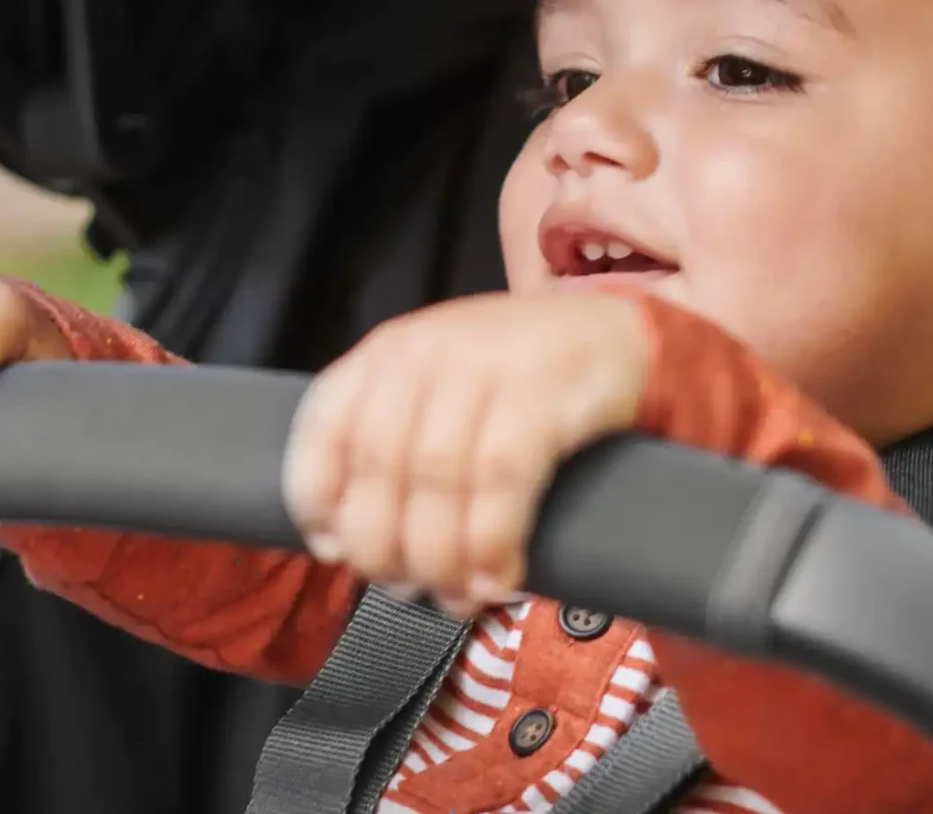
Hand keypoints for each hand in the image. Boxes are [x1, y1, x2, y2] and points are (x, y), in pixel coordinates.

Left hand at [282, 290, 651, 618]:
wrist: (617, 334)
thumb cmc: (517, 381)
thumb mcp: (439, 391)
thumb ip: (393, 445)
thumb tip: (348, 543)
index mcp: (385, 355)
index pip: (322, 428)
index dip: (315, 499)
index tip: (333, 550)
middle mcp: (425, 353)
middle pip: (377, 464)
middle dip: (383, 545)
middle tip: (406, 587)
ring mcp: (484, 365)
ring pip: (435, 476)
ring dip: (438, 555)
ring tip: (455, 596)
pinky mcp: (543, 390)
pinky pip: (501, 477)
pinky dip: (490, 539)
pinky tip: (495, 577)